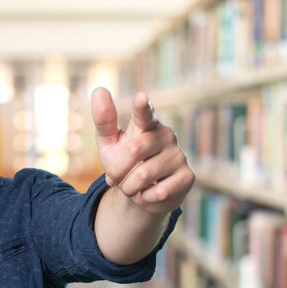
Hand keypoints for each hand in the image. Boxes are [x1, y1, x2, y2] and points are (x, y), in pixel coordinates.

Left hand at [91, 87, 194, 214]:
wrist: (142, 194)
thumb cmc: (126, 164)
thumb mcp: (110, 144)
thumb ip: (104, 120)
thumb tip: (98, 89)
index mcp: (147, 125)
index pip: (144, 113)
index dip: (142, 107)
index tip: (141, 98)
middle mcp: (166, 135)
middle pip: (134, 150)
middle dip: (117, 171)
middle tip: (113, 179)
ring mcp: (179, 155)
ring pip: (144, 174)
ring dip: (129, 187)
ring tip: (131, 187)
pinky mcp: (187, 176)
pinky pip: (158, 192)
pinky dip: (145, 198)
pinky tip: (149, 193)